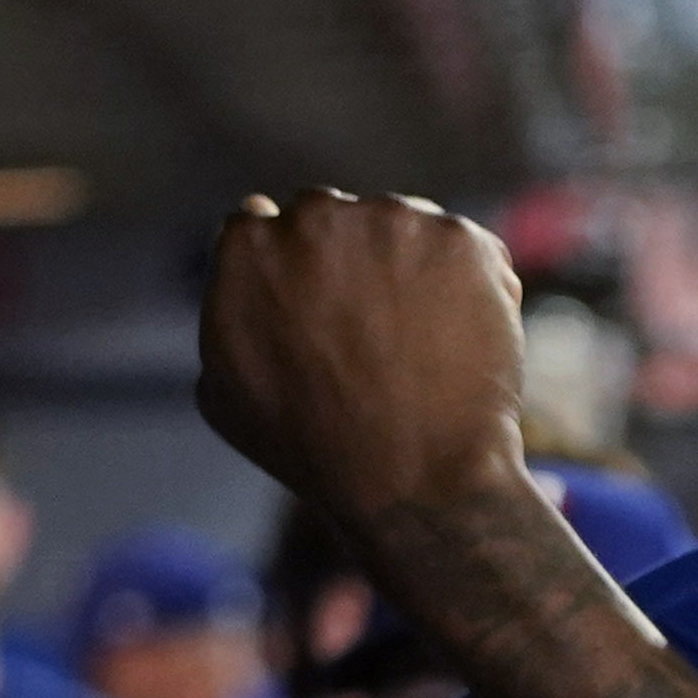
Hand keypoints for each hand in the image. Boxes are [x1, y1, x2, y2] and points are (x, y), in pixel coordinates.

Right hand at [197, 190, 531, 536]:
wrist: (414, 482)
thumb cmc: (314, 453)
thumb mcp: (226, 392)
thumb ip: (227, 308)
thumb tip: (243, 256)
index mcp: (247, 246)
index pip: (264, 224)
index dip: (293, 268)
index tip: (318, 307)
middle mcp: (315, 216)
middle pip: (333, 217)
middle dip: (350, 261)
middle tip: (372, 335)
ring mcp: (392, 220)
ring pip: (401, 228)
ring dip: (410, 268)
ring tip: (419, 348)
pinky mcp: (460, 239)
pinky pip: (465, 250)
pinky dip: (471, 286)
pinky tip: (461, 342)